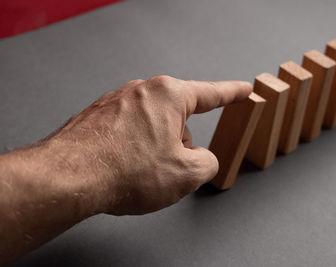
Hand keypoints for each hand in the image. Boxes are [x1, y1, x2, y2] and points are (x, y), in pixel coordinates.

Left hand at [46, 75, 251, 214]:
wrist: (69, 177)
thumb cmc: (124, 170)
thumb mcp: (186, 174)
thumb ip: (208, 164)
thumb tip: (201, 160)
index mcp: (168, 95)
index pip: (211, 94)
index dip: (232, 94)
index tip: (243, 90)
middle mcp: (141, 91)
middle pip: (177, 120)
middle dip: (179, 145)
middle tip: (166, 168)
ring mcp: (117, 102)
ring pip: (153, 130)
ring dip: (154, 151)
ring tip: (137, 171)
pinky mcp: (99, 116)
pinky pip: (129, 134)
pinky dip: (132, 152)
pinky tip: (122, 168)